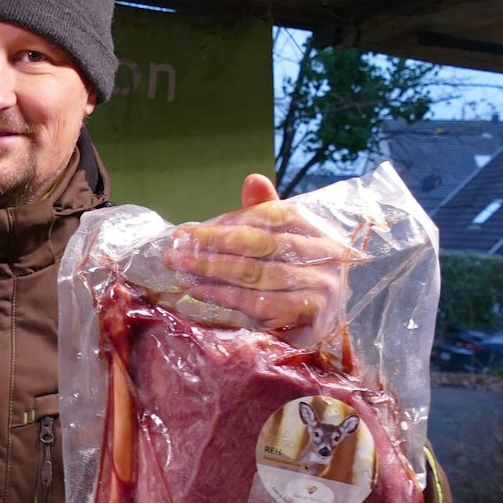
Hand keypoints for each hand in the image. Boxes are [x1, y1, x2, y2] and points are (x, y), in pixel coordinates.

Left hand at [163, 173, 354, 347]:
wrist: (327, 323)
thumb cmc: (298, 275)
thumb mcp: (283, 241)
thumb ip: (264, 212)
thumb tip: (252, 179)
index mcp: (316, 228)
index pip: (273, 215)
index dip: (230, 221)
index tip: (189, 231)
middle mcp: (324, 253)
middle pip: (261, 243)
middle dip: (213, 244)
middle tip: (175, 248)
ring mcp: (319, 285)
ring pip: (256, 274)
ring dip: (212, 271)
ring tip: (181, 268)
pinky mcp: (310, 313)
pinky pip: (260, 303)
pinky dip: (226, 296)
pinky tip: (200, 292)